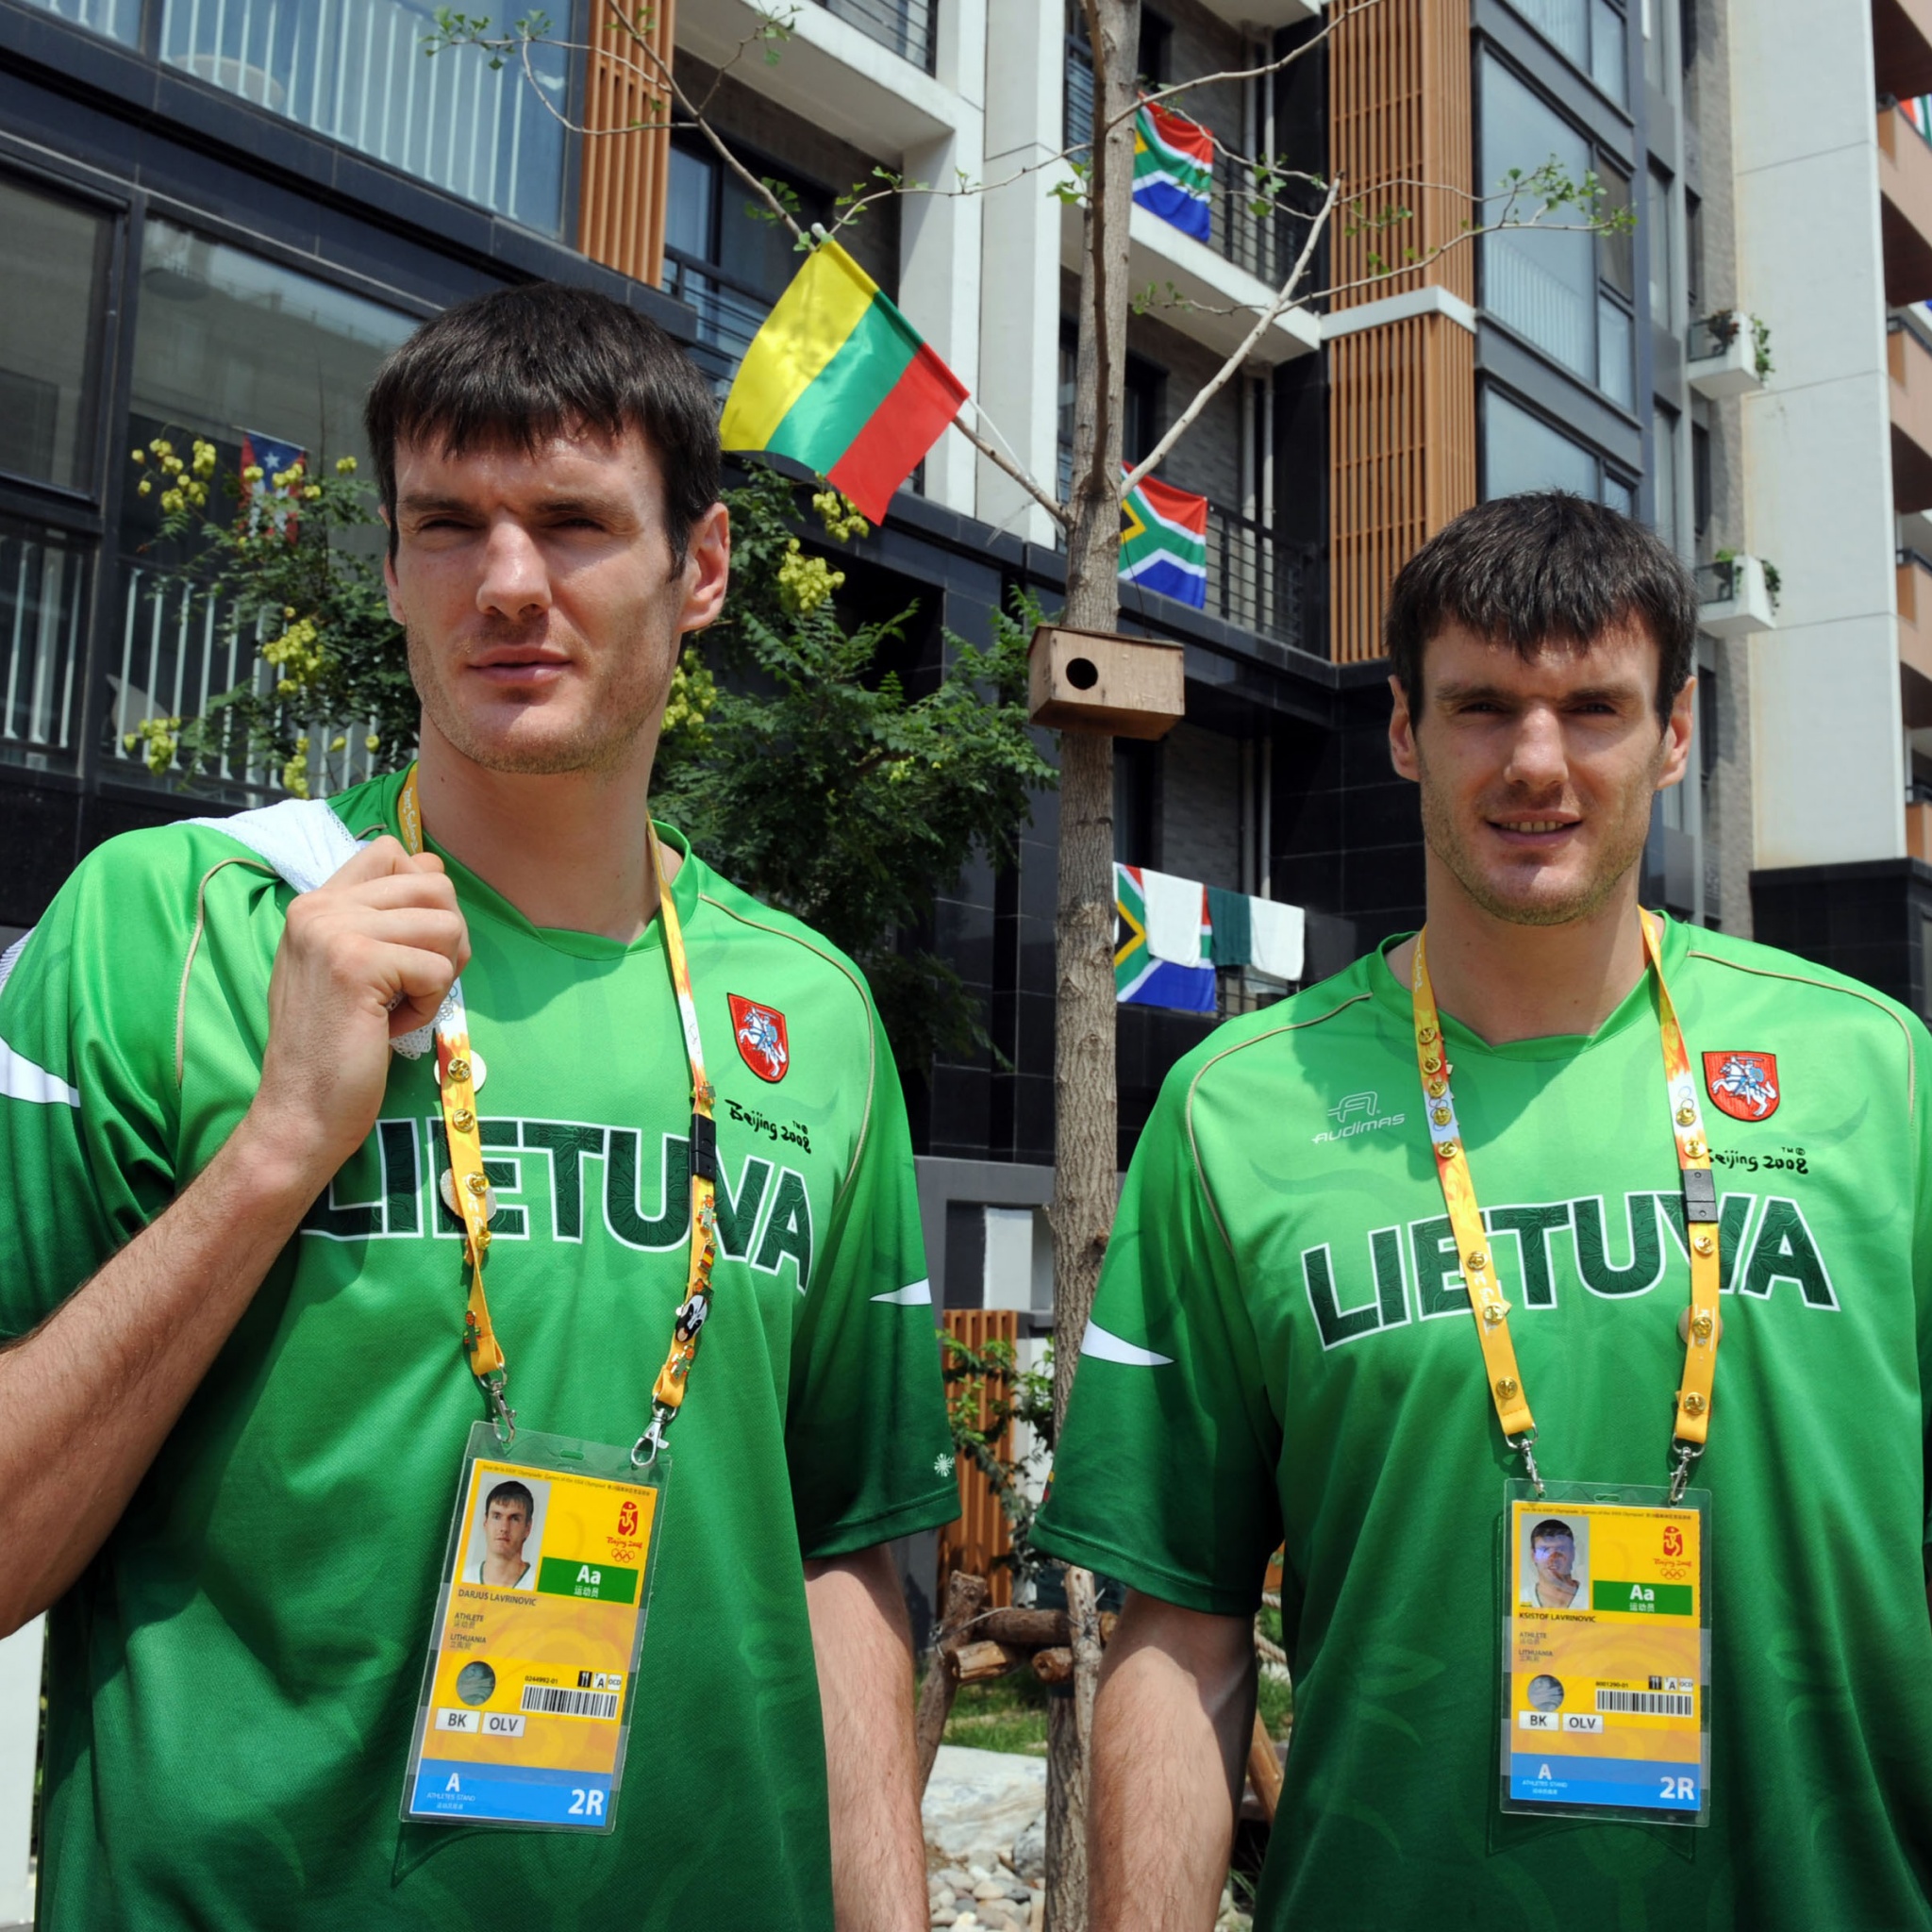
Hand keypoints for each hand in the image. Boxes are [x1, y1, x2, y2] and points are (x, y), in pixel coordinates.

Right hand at [240, 838, 469, 1186]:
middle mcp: (320, 907)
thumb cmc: (336, 1045)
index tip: (408, 946)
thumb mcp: (351, 966)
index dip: (425, 894)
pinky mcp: (355, 965)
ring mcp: (334, 932)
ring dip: (441, 973)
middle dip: (448, 938)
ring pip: (447, 923)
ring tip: (401, 1005)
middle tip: (417, 983)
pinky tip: (392, 1026)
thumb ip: (381, 919)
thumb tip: (436, 871)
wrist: (300, 1109)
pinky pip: (438, 969)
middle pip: (434, 883)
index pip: (394, 853)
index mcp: (317, 903)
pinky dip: (430, 1005)